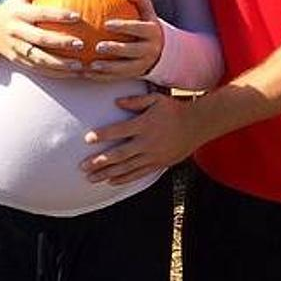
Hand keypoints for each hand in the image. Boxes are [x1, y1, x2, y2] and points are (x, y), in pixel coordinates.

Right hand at [0, 0, 86, 77]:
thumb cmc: (11, 9)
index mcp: (18, 13)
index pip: (41, 13)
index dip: (59, 15)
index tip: (77, 16)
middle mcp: (16, 31)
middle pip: (40, 39)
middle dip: (61, 42)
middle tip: (81, 44)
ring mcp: (16, 47)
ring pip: (39, 58)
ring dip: (60, 64)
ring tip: (79, 66)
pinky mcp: (17, 60)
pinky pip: (37, 69)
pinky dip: (54, 73)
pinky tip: (71, 73)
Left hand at [81, 92, 198, 184]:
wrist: (197, 125)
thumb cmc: (174, 109)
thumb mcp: (156, 99)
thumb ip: (136, 101)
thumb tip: (116, 101)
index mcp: (145, 124)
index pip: (119, 131)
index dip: (103, 135)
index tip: (87, 139)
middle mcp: (147, 142)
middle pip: (120, 154)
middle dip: (100, 161)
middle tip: (83, 166)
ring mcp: (153, 155)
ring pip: (127, 167)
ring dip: (107, 173)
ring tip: (91, 178)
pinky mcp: (158, 164)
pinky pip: (139, 174)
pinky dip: (124, 179)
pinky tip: (111, 181)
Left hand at [82, 0, 163, 81]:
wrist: (161, 50)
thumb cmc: (146, 26)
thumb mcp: (147, 12)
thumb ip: (140, 0)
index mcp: (152, 32)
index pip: (139, 28)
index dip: (124, 26)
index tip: (107, 24)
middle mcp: (150, 49)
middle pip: (132, 50)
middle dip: (116, 49)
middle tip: (98, 47)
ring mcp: (143, 64)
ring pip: (125, 69)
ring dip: (107, 68)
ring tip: (91, 65)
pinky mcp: (135, 75)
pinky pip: (118, 77)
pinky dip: (103, 77)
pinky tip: (88, 74)